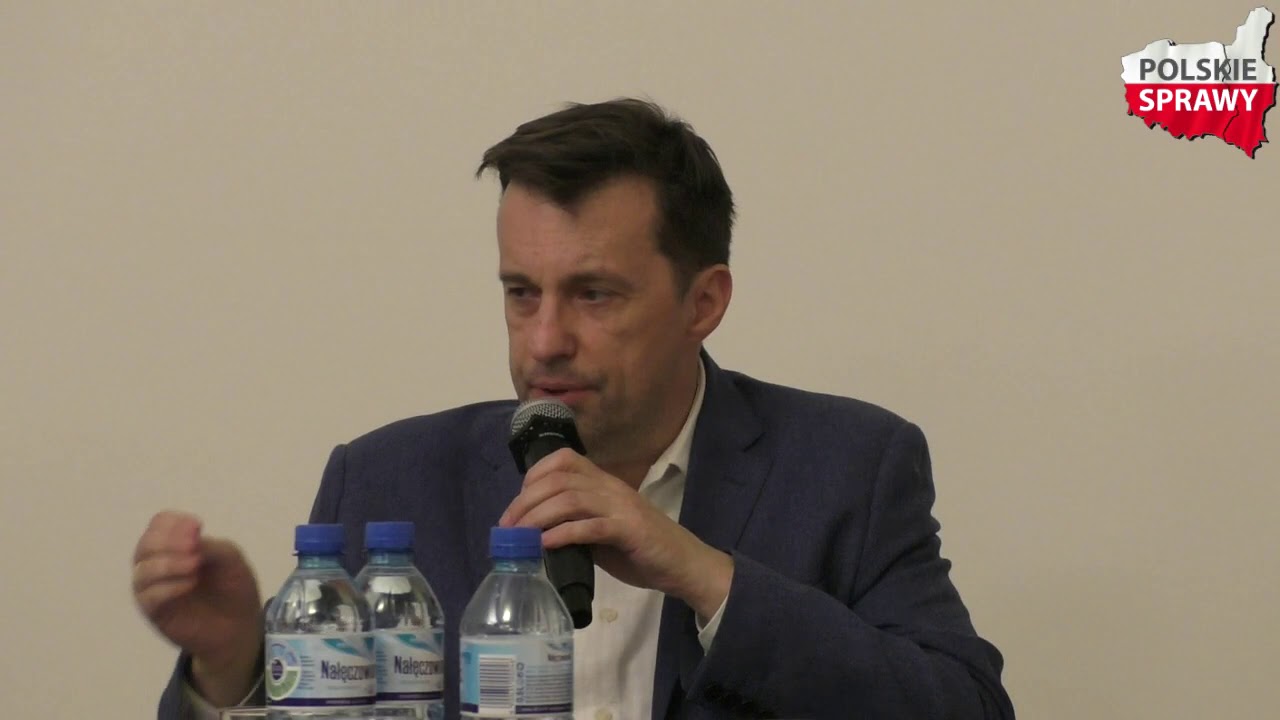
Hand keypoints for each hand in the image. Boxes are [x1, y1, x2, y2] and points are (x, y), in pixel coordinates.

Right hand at [132, 511, 262, 705]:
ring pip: (142, 570)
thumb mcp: (230, 559)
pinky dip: (167, 587)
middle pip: (145, 544)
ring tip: (194, 565)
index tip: (197, 527)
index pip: (159, 524)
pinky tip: (188, 584)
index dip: (174, 523)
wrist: (240, 626)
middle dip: (167, 541)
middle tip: (193, 545)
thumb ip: (210, 546)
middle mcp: (159, 564)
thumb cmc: (233, 588)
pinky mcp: (155, 613)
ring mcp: (154, 589)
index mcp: (176, 546)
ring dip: (167, 563)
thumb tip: (190, 538)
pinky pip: (148, 597)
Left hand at [498, 449, 732, 618]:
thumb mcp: (603, 531)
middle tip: (508, 528)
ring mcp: (621, 507)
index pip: (563, 460)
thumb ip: (577, 524)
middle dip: (525, 502)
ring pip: (569, 499)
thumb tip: (538, 534)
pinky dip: (563, 534)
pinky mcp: (629, 530)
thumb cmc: (642, 550)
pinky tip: (546, 545)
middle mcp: (610, 487)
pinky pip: (590, 527)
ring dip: (537, 517)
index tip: (517, 505)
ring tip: (521, 538)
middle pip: (558, 480)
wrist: (683, 565)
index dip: (533, 477)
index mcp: (604, 483)